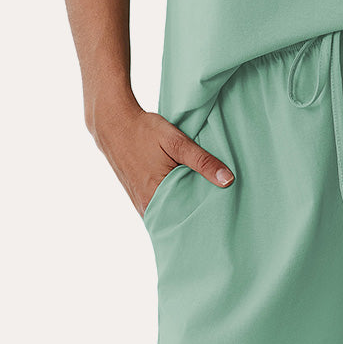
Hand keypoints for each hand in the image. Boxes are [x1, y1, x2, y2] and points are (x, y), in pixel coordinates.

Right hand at [86, 94, 234, 217]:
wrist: (114, 123)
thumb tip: (228, 180)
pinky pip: (158, 206)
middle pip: (176, 219)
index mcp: (154, 196)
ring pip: (167, 213)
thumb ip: (203, 161)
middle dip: (195, 216)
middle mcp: (145, 205)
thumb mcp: (177, 142)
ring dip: (183, 209)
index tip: (220, 217)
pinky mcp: (136, 195)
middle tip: (216, 212)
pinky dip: (171, 203)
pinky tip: (184, 194)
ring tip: (203, 204)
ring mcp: (139, 202)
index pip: (185, 220)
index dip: (203, 218)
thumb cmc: (144, 131)